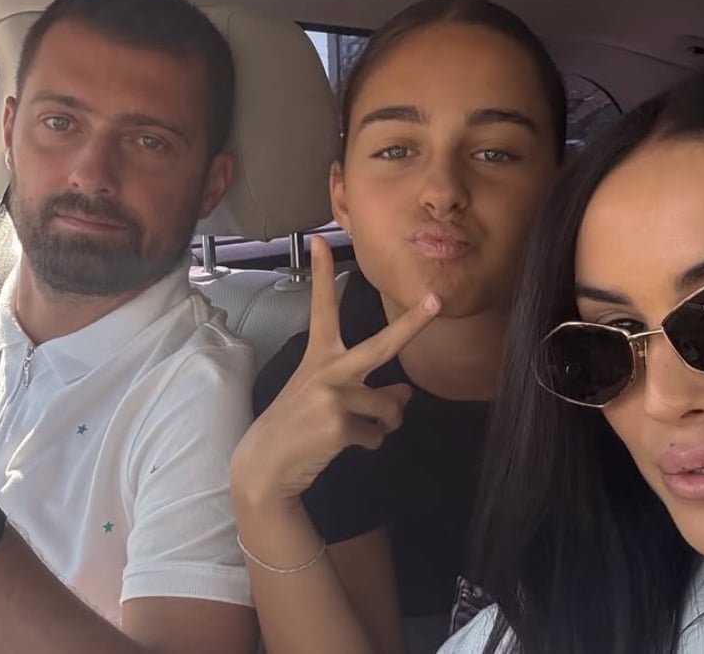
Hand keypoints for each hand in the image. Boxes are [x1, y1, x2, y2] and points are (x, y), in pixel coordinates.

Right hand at [230, 236, 439, 511]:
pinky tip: (343, 445)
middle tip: (437, 299)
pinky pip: (378, 435)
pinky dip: (370, 444)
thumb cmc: (299, 428)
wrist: (266, 465)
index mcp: (319, 356)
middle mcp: (327, 369)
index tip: (321, 239)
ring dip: (385, 424)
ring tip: (360, 430)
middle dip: (413, 322)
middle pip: (382, 344)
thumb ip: (368, 391)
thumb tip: (407, 394)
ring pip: (390, 407)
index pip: (322, 308)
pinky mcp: (338, 424)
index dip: (321, 273)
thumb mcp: (329, 400)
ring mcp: (332, 395)